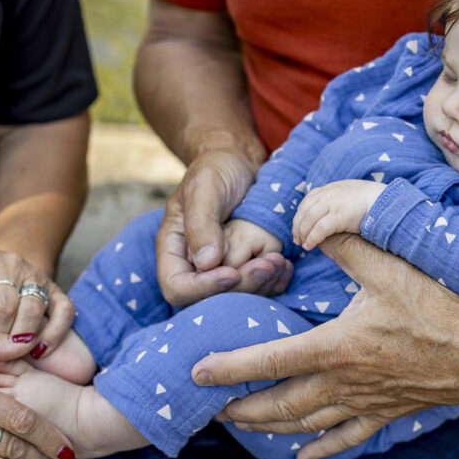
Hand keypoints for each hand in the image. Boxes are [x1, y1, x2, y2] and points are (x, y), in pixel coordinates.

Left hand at [0, 245, 73, 357]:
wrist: (6, 270)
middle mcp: (11, 262)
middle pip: (4, 305)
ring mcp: (37, 275)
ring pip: (32, 308)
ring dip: (21, 337)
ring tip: (10, 354)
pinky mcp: (57, 289)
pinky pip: (63, 311)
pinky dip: (53, 334)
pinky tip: (39, 352)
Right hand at [157, 148, 291, 306]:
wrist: (239, 159)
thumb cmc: (216, 167)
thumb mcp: (205, 188)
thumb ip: (201, 223)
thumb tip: (206, 262)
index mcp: (174, 249)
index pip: (177, 287)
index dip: (203, 288)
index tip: (232, 272)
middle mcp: (193, 265)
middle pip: (209, 299)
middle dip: (241, 286)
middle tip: (267, 265)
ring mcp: (218, 268)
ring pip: (236, 297)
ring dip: (261, 285)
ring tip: (279, 262)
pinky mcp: (242, 266)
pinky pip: (255, 288)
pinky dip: (272, 282)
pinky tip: (285, 265)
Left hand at [190, 233, 458, 458]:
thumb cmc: (443, 304)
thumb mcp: (391, 266)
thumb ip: (346, 242)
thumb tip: (310, 223)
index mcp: (339, 347)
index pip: (271, 360)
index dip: (230, 366)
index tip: (198, 373)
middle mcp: (347, 382)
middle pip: (280, 404)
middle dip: (241, 407)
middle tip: (209, 408)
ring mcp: (367, 403)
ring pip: (306, 424)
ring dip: (269, 427)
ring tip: (242, 426)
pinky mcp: (389, 413)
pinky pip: (347, 438)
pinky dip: (320, 449)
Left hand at [292, 180, 385, 250]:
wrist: (385, 201)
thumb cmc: (371, 202)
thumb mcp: (350, 195)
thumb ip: (338, 200)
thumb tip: (330, 213)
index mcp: (331, 189)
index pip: (308, 200)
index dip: (300, 214)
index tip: (298, 226)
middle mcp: (329, 194)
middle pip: (305, 210)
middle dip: (298, 225)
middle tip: (296, 239)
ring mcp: (333, 204)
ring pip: (309, 219)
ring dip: (303, 233)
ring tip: (302, 244)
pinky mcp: (339, 216)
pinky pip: (319, 229)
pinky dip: (312, 238)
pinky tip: (310, 246)